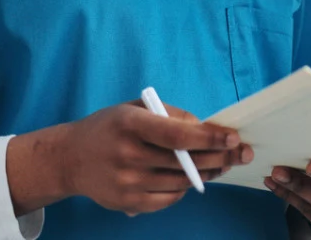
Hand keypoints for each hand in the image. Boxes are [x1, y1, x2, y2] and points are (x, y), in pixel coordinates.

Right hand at [7, 101, 251, 216]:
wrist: (69, 158)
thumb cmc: (110, 127)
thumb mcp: (135, 108)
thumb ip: (170, 115)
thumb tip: (204, 128)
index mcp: (131, 124)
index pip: (177, 134)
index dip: (208, 137)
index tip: (231, 137)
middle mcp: (128, 154)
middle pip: (184, 161)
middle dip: (219, 157)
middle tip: (241, 152)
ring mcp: (127, 182)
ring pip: (180, 182)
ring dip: (207, 173)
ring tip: (223, 164)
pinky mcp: (127, 202)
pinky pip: (167, 199)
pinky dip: (184, 189)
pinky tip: (192, 178)